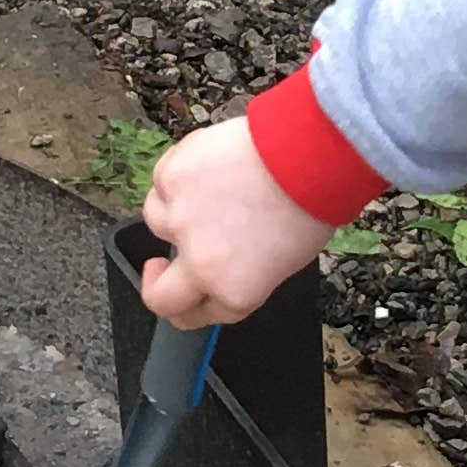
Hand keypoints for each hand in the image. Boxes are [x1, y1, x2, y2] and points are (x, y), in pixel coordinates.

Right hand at [140, 118, 343, 327]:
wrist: (306, 151)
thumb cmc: (310, 199)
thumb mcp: (286, 258)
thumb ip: (245, 271)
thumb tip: (225, 264)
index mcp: (236, 291)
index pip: (197, 315)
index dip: (192, 305)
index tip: (188, 294)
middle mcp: (201, 263)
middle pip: (159, 296)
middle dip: (156, 284)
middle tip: (159, 269)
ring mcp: (180, 220)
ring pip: (157, 223)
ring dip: (175, 212)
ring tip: (210, 189)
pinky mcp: (171, 179)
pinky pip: (162, 182)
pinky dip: (180, 176)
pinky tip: (208, 164)